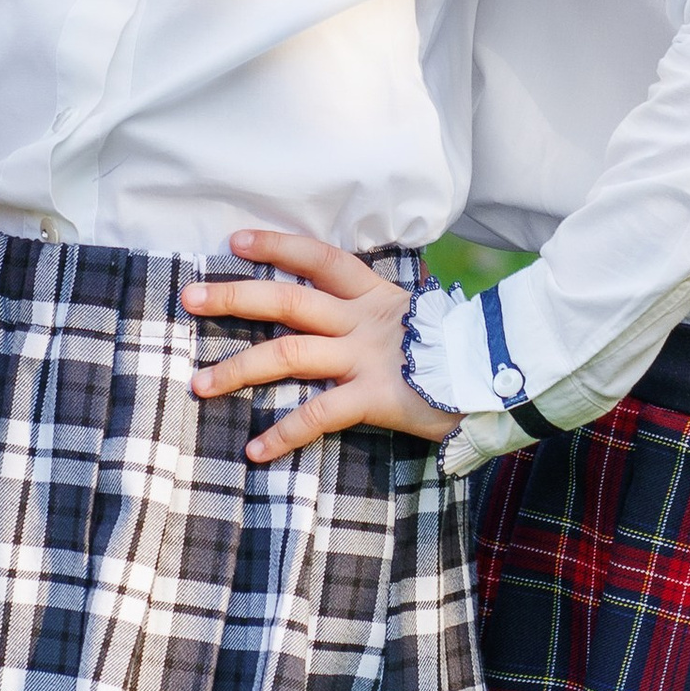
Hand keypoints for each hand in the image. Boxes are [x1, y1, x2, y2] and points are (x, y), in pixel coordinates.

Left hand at [181, 230, 461, 464]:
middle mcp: (363, 319)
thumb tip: (334, 309)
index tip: (234, 241)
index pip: (318, 256)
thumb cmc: (452, 349)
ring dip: (239, 369)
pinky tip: (255, 449)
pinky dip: (284, 433)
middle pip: (288, 300)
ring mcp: (367, 357)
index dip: (277, 245)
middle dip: (235, 298)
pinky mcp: (375, 398)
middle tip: (190, 299)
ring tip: (201, 383)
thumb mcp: (410, 315)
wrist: (499, 378)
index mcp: (373, 292)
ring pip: (290, 354)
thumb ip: (372, 311)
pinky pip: (319, 414)